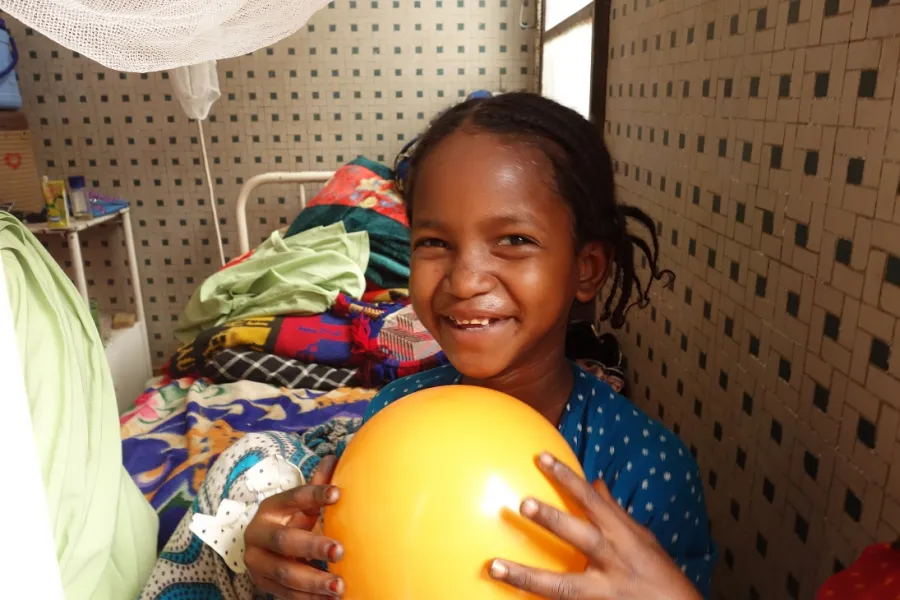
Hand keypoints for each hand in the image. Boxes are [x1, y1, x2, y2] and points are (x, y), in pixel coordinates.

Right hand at [243, 455, 344, 598]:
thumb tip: (335, 457)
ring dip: (313, 581)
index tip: (338, 494)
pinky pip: (286, 594)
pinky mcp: (262, 584)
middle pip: (284, 541)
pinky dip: (309, 598)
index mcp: (270, 508)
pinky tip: (330, 599)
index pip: (293, 497)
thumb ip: (317, 485)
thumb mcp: (301, 504)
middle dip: (312, 546)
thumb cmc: (291, 521)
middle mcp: (258, 534)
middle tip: (340, 550)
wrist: (263, 550)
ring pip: (284, 573)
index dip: (315, 494)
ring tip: (340, 585)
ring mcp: (257, 562)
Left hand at [489, 452, 701, 599]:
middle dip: (552, 520)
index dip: (568, 477)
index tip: (541, 457)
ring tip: (495, 566)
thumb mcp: (642, 538)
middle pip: (580, 537)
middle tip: (522, 503)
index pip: (592, 500)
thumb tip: (594, 482)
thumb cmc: (660, 574)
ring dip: (526, 576)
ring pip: (562, 585)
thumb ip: (615, 512)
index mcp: (623, 536)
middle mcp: (613, 561)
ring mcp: (604, 591)